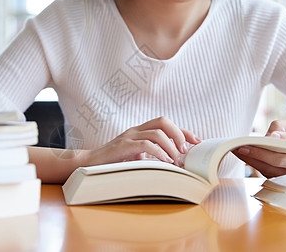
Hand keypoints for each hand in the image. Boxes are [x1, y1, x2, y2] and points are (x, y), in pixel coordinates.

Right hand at [82, 116, 200, 167]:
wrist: (89, 164)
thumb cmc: (113, 162)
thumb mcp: (135, 157)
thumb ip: (150, 155)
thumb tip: (173, 162)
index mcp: (140, 131)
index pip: (165, 123)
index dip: (182, 131)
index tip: (196, 141)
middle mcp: (135, 130)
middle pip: (163, 121)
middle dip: (179, 134)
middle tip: (186, 149)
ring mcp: (129, 137)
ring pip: (157, 133)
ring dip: (171, 147)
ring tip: (176, 160)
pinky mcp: (123, 146)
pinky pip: (145, 144)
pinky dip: (159, 152)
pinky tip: (165, 162)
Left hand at [233, 120, 285, 177]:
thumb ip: (282, 127)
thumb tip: (267, 135)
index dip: (284, 139)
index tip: (269, 136)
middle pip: (279, 160)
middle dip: (259, 154)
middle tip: (241, 147)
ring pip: (272, 170)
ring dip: (252, 161)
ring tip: (237, 151)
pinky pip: (268, 174)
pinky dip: (255, 165)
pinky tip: (244, 157)